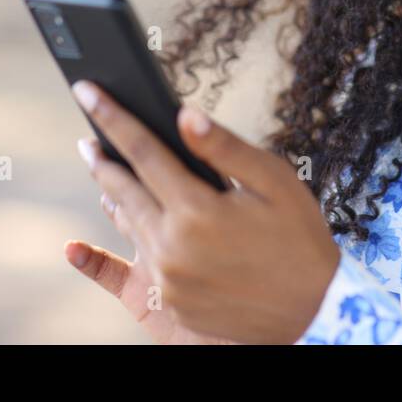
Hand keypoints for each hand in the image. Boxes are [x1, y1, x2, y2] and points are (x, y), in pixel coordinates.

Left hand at [66, 80, 340, 343]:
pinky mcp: (172, 302)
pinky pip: (141, 260)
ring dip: (114, 196)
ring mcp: (169, 279)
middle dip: (102, 160)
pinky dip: (134, 234)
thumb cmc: (300, 238)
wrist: (316, 311)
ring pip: (129, 225)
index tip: (85, 90)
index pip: (142, 151)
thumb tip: (183, 115)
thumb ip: (223, 148)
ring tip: (106, 174)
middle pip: (123, 190)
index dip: (111, 117)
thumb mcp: (273, 181)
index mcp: (196, 211)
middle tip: (86, 140)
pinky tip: (133, 220)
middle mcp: (173, 247)